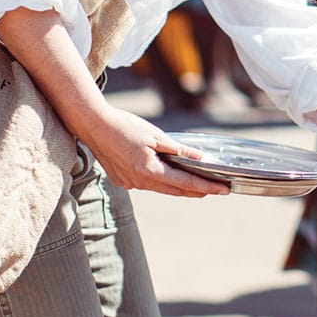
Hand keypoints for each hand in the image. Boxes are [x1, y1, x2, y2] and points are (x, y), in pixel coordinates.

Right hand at [85, 109, 229, 197]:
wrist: (93, 125)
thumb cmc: (124, 126)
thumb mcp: (156, 136)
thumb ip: (178, 150)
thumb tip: (199, 159)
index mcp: (149, 171)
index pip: (185, 183)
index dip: (207, 186)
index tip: (223, 190)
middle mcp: (140, 182)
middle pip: (175, 190)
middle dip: (198, 190)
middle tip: (218, 189)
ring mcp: (129, 183)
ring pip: (162, 189)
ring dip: (181, 188)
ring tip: (200, 186)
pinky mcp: (122, 180)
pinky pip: (148, 184)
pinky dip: (163, 182)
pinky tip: (172, 178)